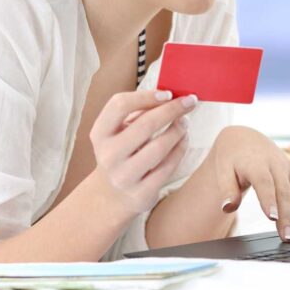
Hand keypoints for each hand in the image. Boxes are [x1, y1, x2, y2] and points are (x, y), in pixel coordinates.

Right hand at [89, 89, 198, 213]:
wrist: (111, 195)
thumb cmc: (121, 152)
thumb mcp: (118, 132)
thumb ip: (137, 113)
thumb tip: (169, 96)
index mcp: (100, 133)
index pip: (120, 105)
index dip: (146, 96)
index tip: (168, 93)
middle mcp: (109, 155)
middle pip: (145, 124)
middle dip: (172, 110)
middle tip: (189, 102)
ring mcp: (124, 176)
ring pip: (159, 147)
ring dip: (178, 130)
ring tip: (185, 122)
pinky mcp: (141, 193)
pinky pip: (167, 167)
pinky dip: (180, 149)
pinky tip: (183, 140)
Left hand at [212, 125, 289, 242]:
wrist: (245, 138)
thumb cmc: (232, 156)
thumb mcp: (222, 168)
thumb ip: (227, 188)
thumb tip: (228, 207)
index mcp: (257, 163)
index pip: (264, 183)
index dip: (268, 200)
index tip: (272, 217)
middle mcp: (276, 165)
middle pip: (283, 192)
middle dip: (287, 215)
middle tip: (287, 236)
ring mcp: (288, 170)